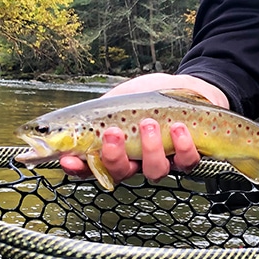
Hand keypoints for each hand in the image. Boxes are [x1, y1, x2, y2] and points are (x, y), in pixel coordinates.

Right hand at [59, 73, 225, 182]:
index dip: (77, 169)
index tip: (68, 160)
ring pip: (152, 172)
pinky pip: (185, 163)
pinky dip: (182, 146)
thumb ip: (101, 110)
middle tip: (113, 133)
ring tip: (149, 123)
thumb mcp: (121, 96)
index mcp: (115, 148)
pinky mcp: (188, 157)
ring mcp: (162, 161)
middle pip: (119, 173)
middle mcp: (136, 161)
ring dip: (149, 148)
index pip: (90, 167)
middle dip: (113, 156)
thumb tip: (74, 120)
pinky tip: (179, 127)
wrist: (190, 85)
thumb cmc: (151, 93)